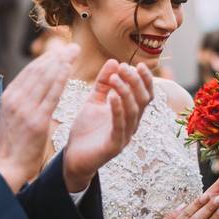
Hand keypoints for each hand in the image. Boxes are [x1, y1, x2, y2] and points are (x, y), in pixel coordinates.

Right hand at [0, 43, 79, 191]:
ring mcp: (25, 109)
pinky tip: (69, 68)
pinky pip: (51, 94)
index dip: (46, 59)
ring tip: (74, 52)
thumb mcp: (10, 117)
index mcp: (8, 97)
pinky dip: (60, 79)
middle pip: (38, 71)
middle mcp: (15, 99)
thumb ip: (20, 102)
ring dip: (61, 62)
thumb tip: (32, 88)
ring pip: (45, 78)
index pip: (29, 72)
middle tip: (72, 47)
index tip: (60, 51)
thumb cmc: (11, 145)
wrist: (6, 167)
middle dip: (57, 56)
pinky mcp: (37, 121)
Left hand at [62, 61, 153, 191]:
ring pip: (133, 111)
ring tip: (115, 77)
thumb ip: (103, 83)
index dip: (145, 79)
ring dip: (126, 92)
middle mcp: (131, 124)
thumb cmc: (86, 129)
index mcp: (129, 114)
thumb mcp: (94, 100)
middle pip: (143, 100)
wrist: (73, 157)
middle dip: (136, 82)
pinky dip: (117, 110)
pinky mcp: (114, 146)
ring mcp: (124, 136)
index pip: (146, 94)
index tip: (138, 64)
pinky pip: (119, 126)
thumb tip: (114, 60)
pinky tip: (111, 97)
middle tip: (124, 68)